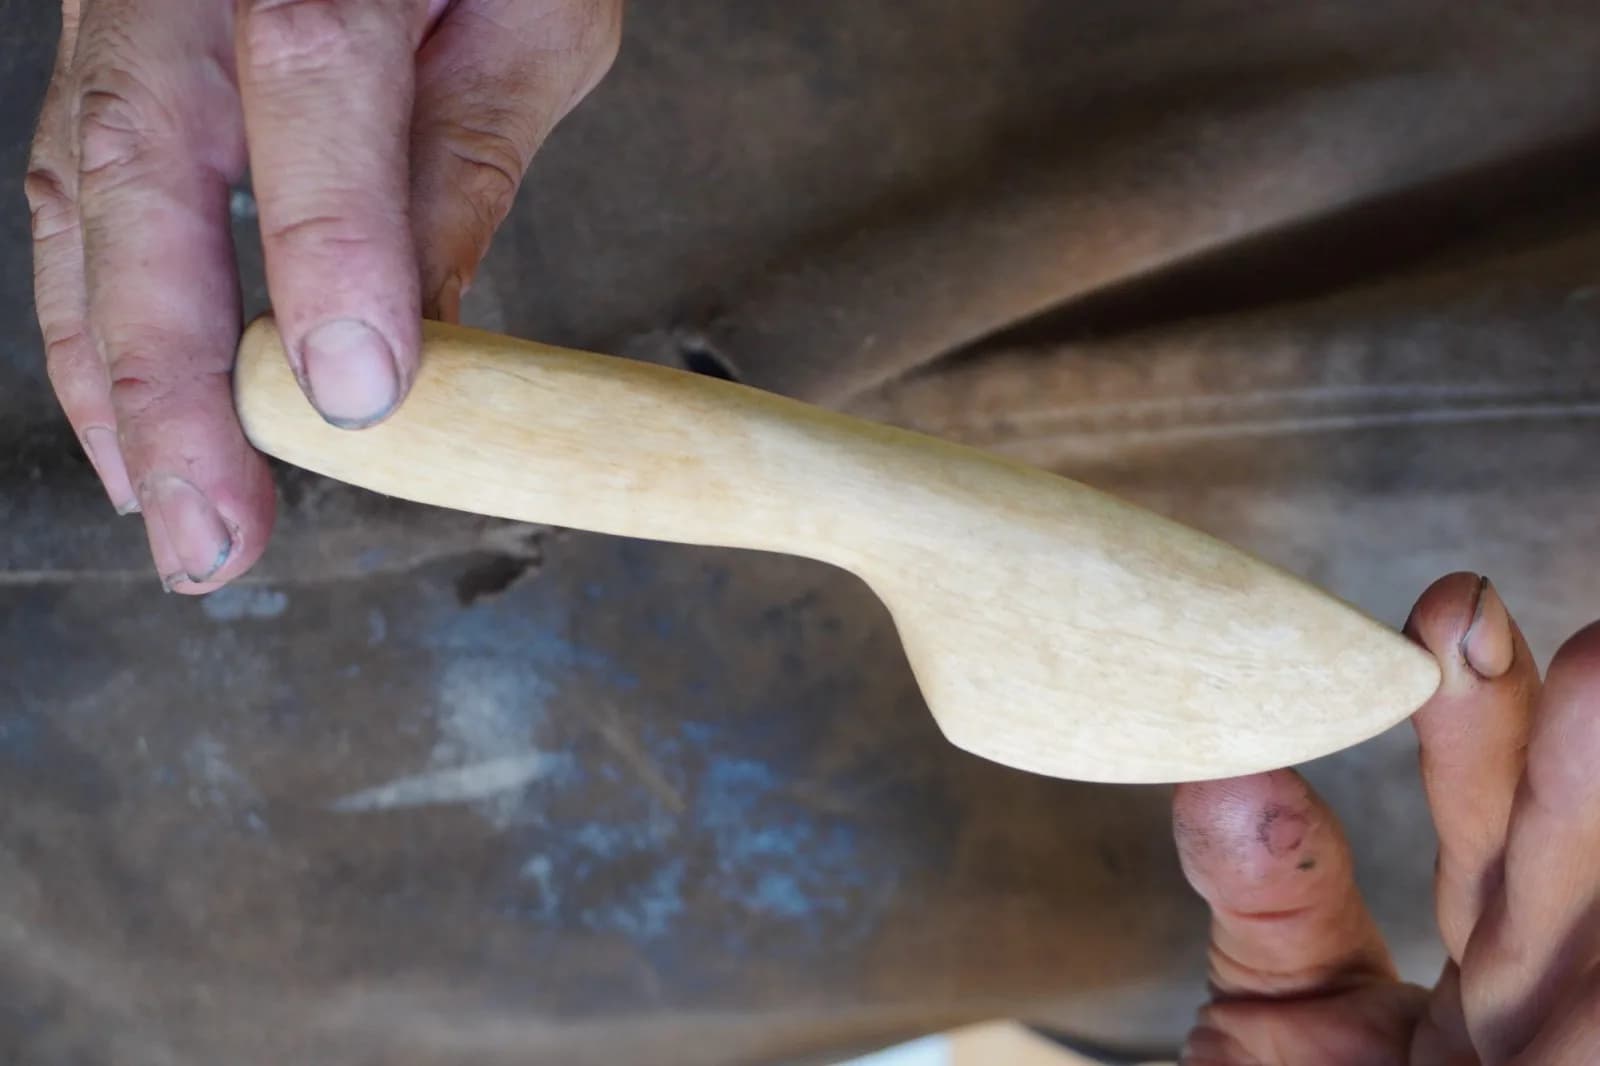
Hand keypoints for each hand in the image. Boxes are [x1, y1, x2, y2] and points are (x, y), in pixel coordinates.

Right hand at [27, 0, 619, 590]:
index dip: (330, 245)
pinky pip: (67, 185)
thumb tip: (422, 340)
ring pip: (78, 191)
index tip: (355, 401)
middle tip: (217, 537)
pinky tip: (126, 421)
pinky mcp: (102, 50)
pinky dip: (91, 316)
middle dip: (174, 374)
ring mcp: (121, 2)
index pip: (313, 79)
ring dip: (113, 375)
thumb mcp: (532, 17)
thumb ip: (461, 159)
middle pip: (146, 161)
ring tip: (170, 516)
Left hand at [1174, 572, 1599, 1063]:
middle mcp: (1552, 1002)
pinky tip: (1593, 875)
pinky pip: (1595, 1018)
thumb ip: (1272, 896)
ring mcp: (1573, 1035)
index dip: (1477, 723)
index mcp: (1489, 965)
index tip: (1450, 609)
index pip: (1488, 828)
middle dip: (1581, 768)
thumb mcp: (1285, 1017)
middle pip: (1572, 875)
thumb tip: (1225, 767)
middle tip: (1588, 650)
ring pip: (1599, 933)